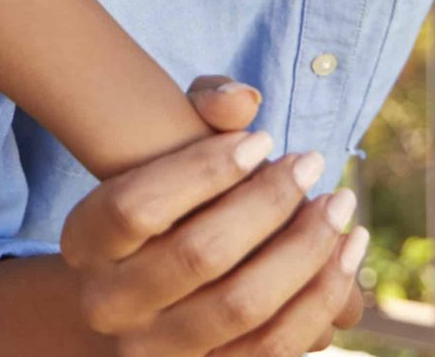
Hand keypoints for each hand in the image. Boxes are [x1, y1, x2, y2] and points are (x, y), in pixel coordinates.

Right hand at [25, 77, 364, 355]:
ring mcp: (157, 350)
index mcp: (86, 242)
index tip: (262, 138)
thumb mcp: (160, 159)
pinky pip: (276, 347)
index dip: (204, 171)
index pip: (135, 206)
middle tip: (311, 163)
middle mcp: (111, 304)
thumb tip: (241, 102)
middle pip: (197, 255)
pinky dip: (323, 297)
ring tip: (339, 206)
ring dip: (306, 251)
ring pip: (243, 305)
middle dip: (269, 203)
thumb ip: (199, 113)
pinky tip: (347, 251)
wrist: (143, 301)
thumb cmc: (167, 206)